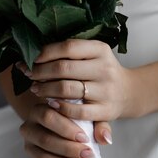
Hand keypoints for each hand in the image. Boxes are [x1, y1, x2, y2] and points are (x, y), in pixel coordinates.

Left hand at [19, 39, 134, 122]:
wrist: (129, 92)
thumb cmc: (101, 72)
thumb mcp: (93, 56)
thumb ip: (70, 53)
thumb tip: (34, 51)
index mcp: (100, 49)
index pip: (68, 47)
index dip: (45, 53)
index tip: (30, 58)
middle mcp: (104, 68)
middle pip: (64, 68)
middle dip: (40, 71)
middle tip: (28, 74)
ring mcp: (106, 90)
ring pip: (67, 89)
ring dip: (45, 89)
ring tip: (35, 89)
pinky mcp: (106, 110)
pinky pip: (77, 110)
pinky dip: (60, 108)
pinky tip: (50, 104)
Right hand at [19, 103, 112, 157]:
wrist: (58, 120)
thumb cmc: (71, 118)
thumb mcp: (86, 116)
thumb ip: (98, 125)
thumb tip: (105, 139)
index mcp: (40, 110)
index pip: (48, 117)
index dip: (66, 128)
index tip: (85, 138)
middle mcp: (29, 127)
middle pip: (45, 139)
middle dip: (68, 149)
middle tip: (88, 155)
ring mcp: (30, 145)